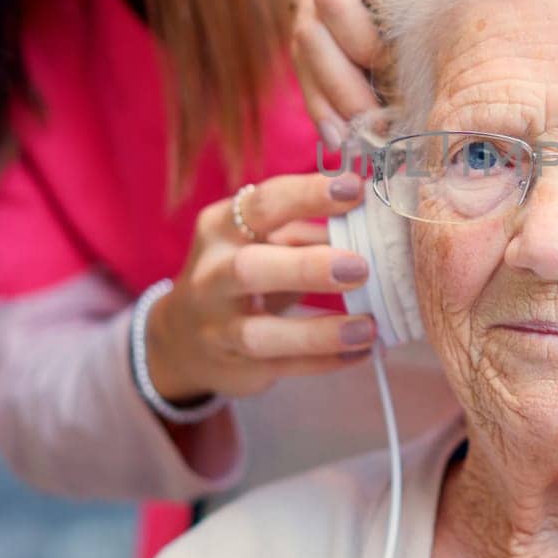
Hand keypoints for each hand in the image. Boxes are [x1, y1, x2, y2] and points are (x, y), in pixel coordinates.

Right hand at [145, 172, 375, 401]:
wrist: (184, 335)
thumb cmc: (240, 271)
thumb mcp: (262, 242)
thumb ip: (307, 231)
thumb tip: (372, 219)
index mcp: (221, 229)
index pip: (263, 204)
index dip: (308, 195)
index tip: (355, 189)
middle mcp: (212, 276)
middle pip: (250, 269)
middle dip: (307, 268)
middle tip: (360, 268)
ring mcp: (218, 327)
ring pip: (261, 334)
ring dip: (319, 333)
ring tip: (366, 328)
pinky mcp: (237, 367)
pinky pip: (282, 366)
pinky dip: (324, 361)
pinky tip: (360, 351)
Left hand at [289, 0, 480, 146]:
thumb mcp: (406, 12)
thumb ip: (380, 56)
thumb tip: (372, 131)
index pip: (303, 49)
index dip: (320, 99)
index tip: (342, 139)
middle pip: (306, 33)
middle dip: (336, 90)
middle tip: (370, 125)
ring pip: (323, 8)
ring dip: (355, 54)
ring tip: (389, 77)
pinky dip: (378, 19)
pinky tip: (404, 42)